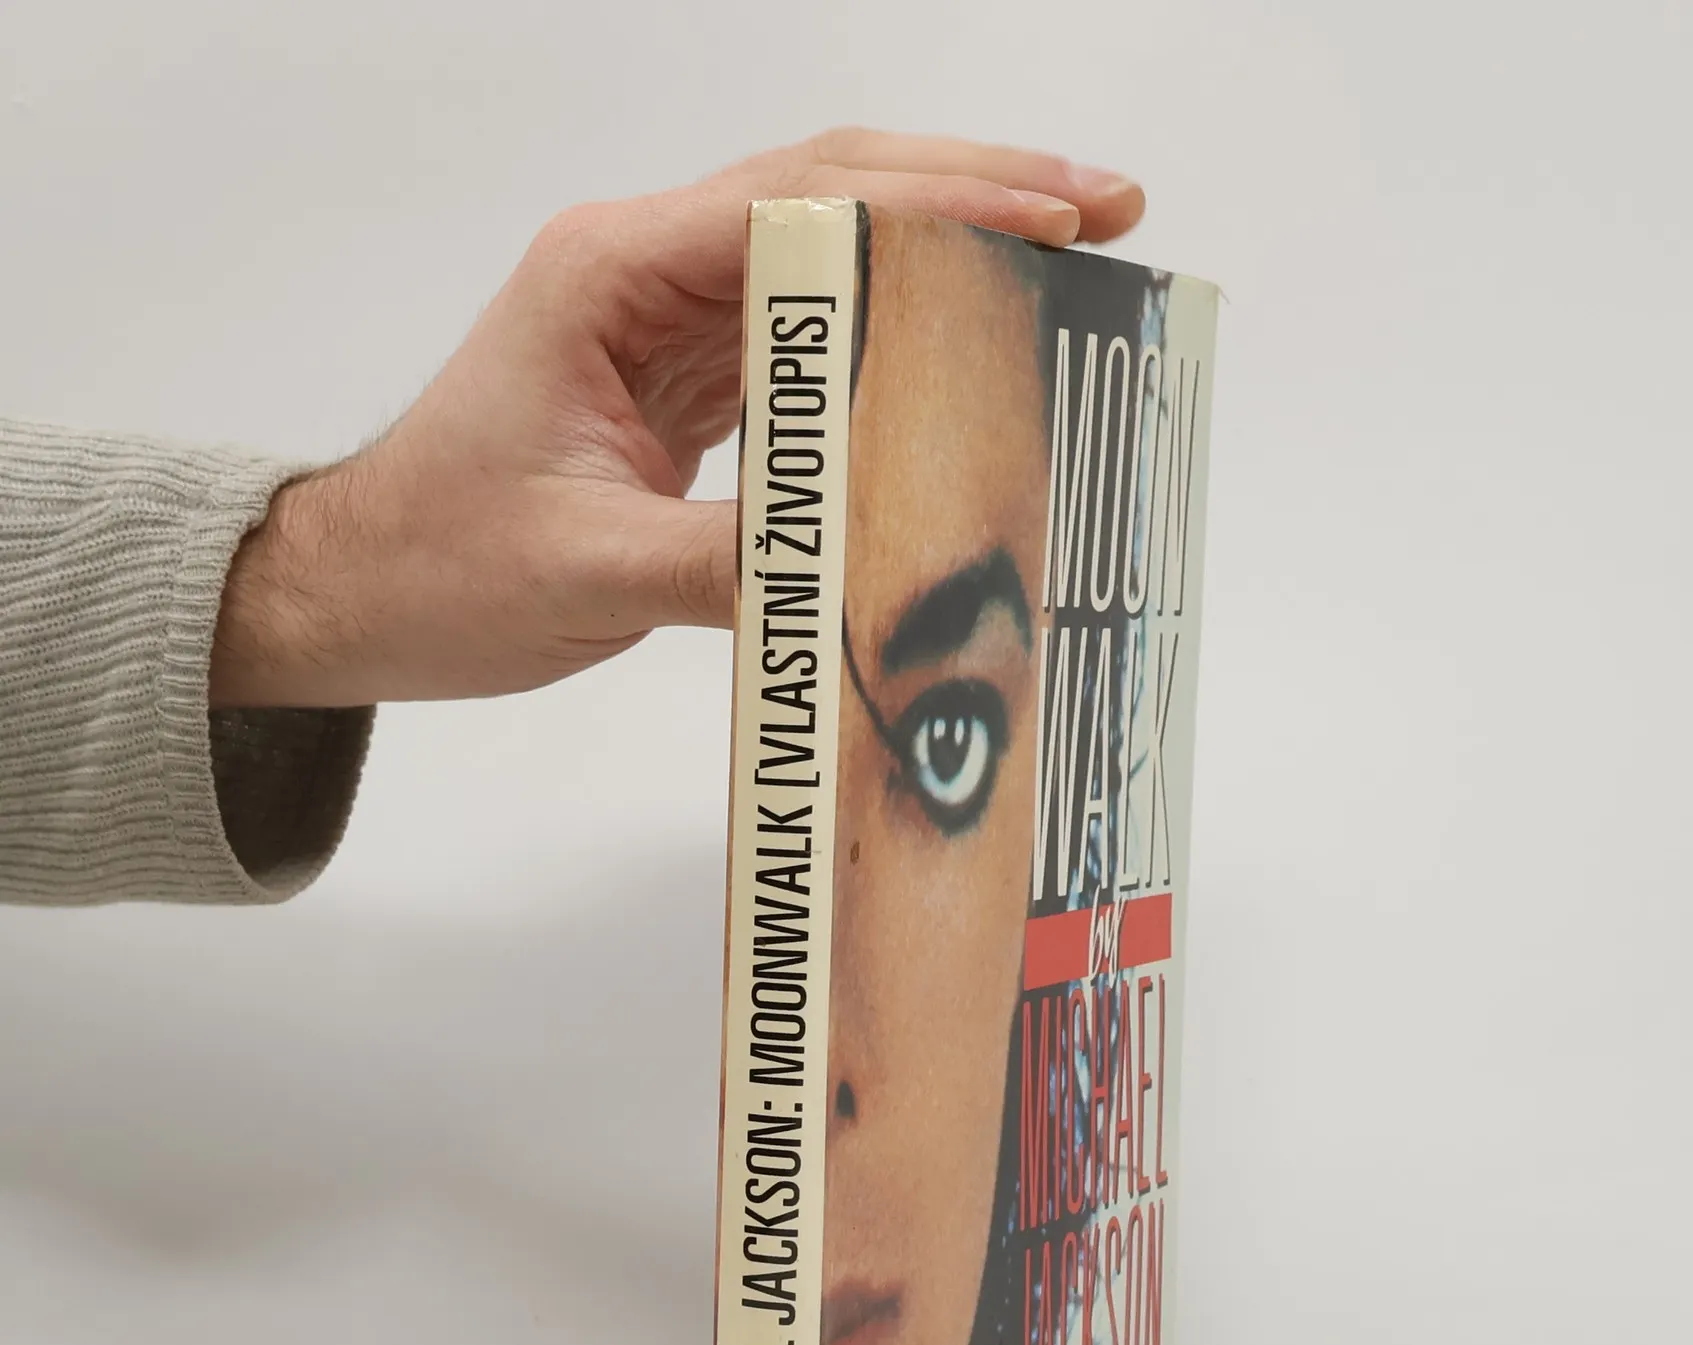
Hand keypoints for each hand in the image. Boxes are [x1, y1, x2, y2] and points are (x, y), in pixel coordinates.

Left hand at [211, 129, 1145, 707]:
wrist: (367, 589)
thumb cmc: (439, 565)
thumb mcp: (588, 571)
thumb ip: (729, 564)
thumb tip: (873, 566)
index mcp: (610, 275)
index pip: (800, 204)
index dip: (938, 207)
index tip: (1050, 221)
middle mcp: (646, 270)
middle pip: (835, 190)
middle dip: (978, 191)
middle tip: (1108, 208)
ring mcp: (670, 317)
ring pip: (834, 249)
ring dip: (953, 248)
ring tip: (1073, 257)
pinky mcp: (690, 376)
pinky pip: (814, 332)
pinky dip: (902, 328)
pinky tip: (973, 344)